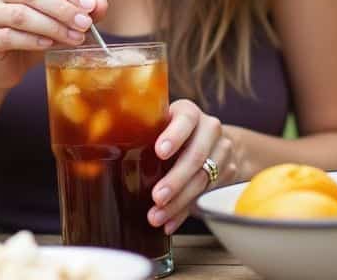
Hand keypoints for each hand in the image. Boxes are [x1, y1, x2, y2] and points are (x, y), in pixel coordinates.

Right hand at [0, 0, 107, 89]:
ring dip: (53, 26)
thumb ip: (81, 10)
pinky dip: (33, 40)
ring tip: (74, 37)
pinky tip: (49, 45)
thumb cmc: (35, 35)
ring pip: (22, 14)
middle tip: (85, 24)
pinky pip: (10, 36)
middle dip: (64, 9)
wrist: (7, 64)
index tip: (91, 6)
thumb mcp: (62, 20)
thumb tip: (100, 4)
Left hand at [149, 99, 239, 233]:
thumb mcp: (160, 127)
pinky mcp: (228, 173)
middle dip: (175, 180)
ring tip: (157, 216)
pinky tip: (170, 222)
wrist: (211, 141)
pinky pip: (206, 196)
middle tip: (157, 197)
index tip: (160, 151)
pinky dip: (184, 212)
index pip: (185, 120)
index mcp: (189, 113)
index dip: (173, 136)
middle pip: (196, 155)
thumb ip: (144, 136)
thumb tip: (108, 159)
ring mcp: (222, 151)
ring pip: (202, 179)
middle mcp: (209, 128)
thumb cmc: (172, 135)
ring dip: (178, 202)